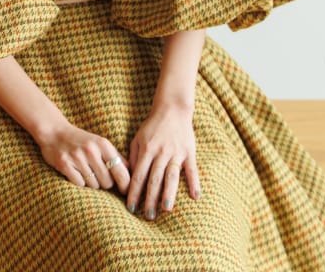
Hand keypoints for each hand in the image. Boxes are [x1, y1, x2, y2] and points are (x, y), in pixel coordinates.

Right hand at [35, 120, 129, 193]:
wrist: (53, 132)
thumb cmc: (81, 140)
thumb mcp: (100, 143)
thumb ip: (117, 157)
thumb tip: (134, 173)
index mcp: (103, 144)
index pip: (121, 172)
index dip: (125, 185)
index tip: (124, 191)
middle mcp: (91, 150)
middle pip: (108, 182)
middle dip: (105, 183)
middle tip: (99, 176)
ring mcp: (77, 157)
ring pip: (94, 185)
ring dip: (92, 183)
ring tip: (86, 172)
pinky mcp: (64, 164)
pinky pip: (80, 184)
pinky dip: (79, 182)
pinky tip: (76, 172)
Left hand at [125, 100, 200, 218]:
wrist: (172, 109)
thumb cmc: (152, 126)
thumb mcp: (138, 138)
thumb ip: (134, 157)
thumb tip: (129, 177)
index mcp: (146, 150)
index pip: (138, 176)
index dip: (134, 192)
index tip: (131, 207)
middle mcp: (161, 153)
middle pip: (154, 180)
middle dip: (150, 199)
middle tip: (148, 216)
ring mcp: (176, 153)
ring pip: (171, 176)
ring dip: (169, 193)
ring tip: (166, 209)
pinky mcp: (189, 152)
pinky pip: (192, 170)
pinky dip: (194, 183)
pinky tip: (195, 197)